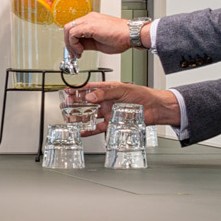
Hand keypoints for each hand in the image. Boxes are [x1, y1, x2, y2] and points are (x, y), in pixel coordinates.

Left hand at [62, 14, 136, 56]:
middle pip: (68, 28)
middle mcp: (89, 18)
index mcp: (92, 20)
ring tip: (78, 53)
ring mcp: (89, 20)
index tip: (74, 51)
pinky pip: (73, 33)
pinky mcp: (90, 25)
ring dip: (70, 44)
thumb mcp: (99, 42)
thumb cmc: (121, 38)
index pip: (74, 28)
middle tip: (73, 54)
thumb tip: (79, 47)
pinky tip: (81, 50)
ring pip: (68, 29)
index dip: (71, 41)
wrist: (131, 35)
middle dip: (67, 43)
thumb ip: (88, 43)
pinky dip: (73, 44)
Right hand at [65, 80, 182, 126]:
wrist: (155, 108)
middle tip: (65, 106)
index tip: (67, 91)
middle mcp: (106, 101)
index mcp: (108, 90)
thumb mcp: (122, 90)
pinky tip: (83, 131)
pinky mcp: (112, 123)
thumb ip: (105, 93)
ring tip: (70, 119)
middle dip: (75, 104)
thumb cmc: (142, 95)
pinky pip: (98, 128)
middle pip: (87, 103)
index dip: (77, 90)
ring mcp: (108, 113)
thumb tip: (90, 96)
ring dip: (80, 118)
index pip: (89, 89)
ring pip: (90, 116)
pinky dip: (90, 130)